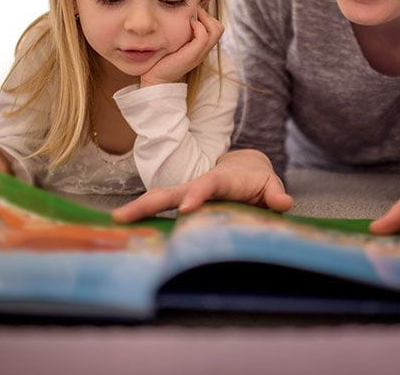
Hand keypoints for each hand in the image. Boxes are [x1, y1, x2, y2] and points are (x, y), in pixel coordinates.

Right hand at [112, 149, 293, 221]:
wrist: (246, 168)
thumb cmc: (258, 180)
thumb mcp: (270, 184)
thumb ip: (275, 193)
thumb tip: (284, 203)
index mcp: (223, 180)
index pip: (208, 185)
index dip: (197, 195)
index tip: (185, 210)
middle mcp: (200, 185)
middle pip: (172, 191)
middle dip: (149, 202)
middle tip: (122, 216)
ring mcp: (189, 194)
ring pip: (161, 199)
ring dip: (139, 209)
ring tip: (116, 221)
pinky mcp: (184, 202)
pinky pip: (163, 209)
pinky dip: (145, 217)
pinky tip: (129, 230)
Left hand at [140, 8, 223, 86]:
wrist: (156, 79)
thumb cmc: (161, 60)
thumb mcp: (174, 43)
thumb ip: (180, 33)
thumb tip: (181, 15)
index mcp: (201, 48)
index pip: (216, 28)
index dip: (207, 16)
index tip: (192, 12)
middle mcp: (204, 50)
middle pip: (219, 27)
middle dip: (207, 15)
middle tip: (192, 12)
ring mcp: (200, 53)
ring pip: (216, 30)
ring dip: (204, 18)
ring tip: (190, 17)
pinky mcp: (193, 55)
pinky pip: (204, 36)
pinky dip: (198, 26)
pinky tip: (188, 24)